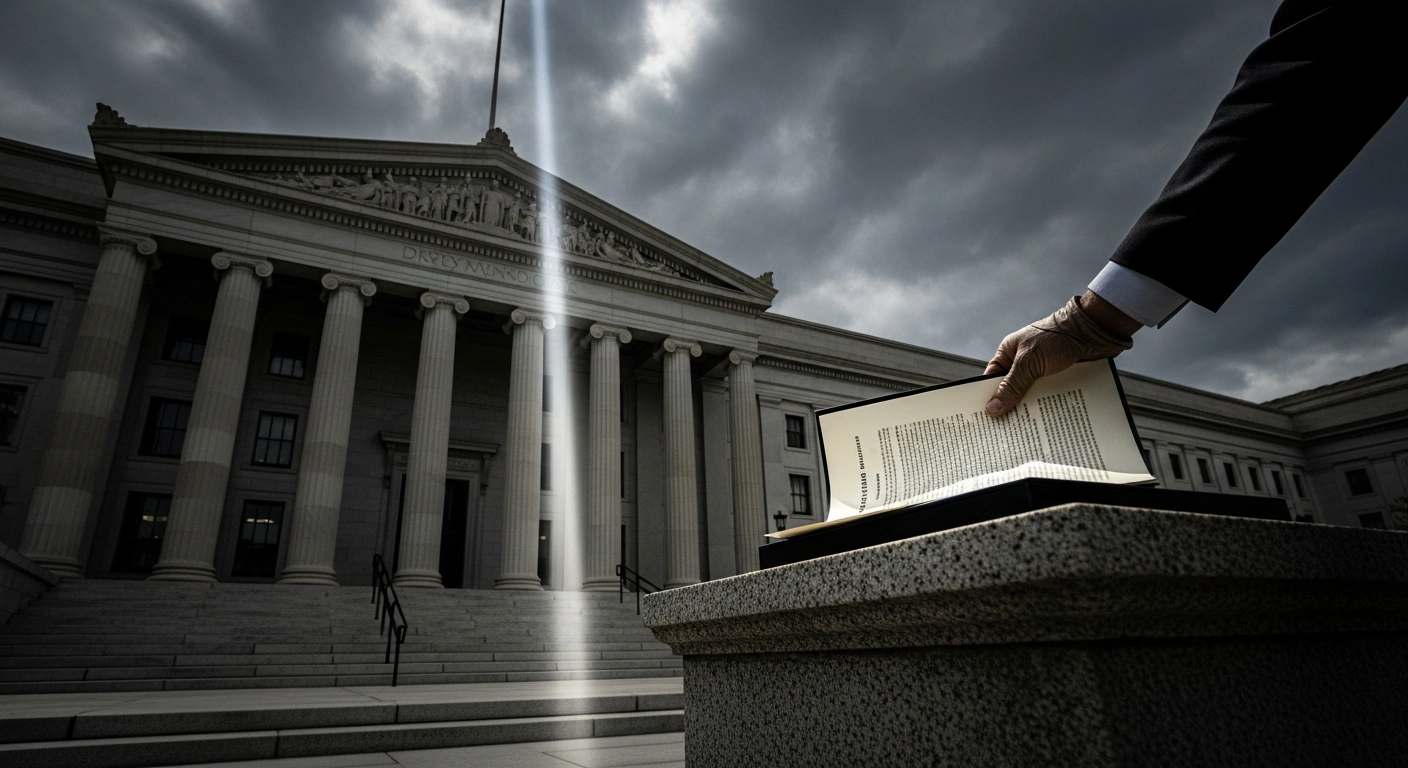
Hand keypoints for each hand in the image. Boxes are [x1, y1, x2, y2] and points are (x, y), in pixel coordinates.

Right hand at [983, 291, 1138, 417]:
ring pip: (1031, 396)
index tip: (985, 418)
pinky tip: (1049, 419)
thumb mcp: (1029, 362)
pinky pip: (1050, 396)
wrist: (1094, 331)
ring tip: (1028, 428)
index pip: (992, 379)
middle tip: (1006, 428)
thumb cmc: (1058, 336)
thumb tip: (992, 408)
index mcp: (1009, 353)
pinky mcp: (1059, 379)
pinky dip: (1050, 406)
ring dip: (1033, 408)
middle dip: (1011, 407)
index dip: (988, 397)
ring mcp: (1042, 372)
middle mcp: (1024, 363)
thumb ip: (1011, 385)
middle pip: (1012, 391)